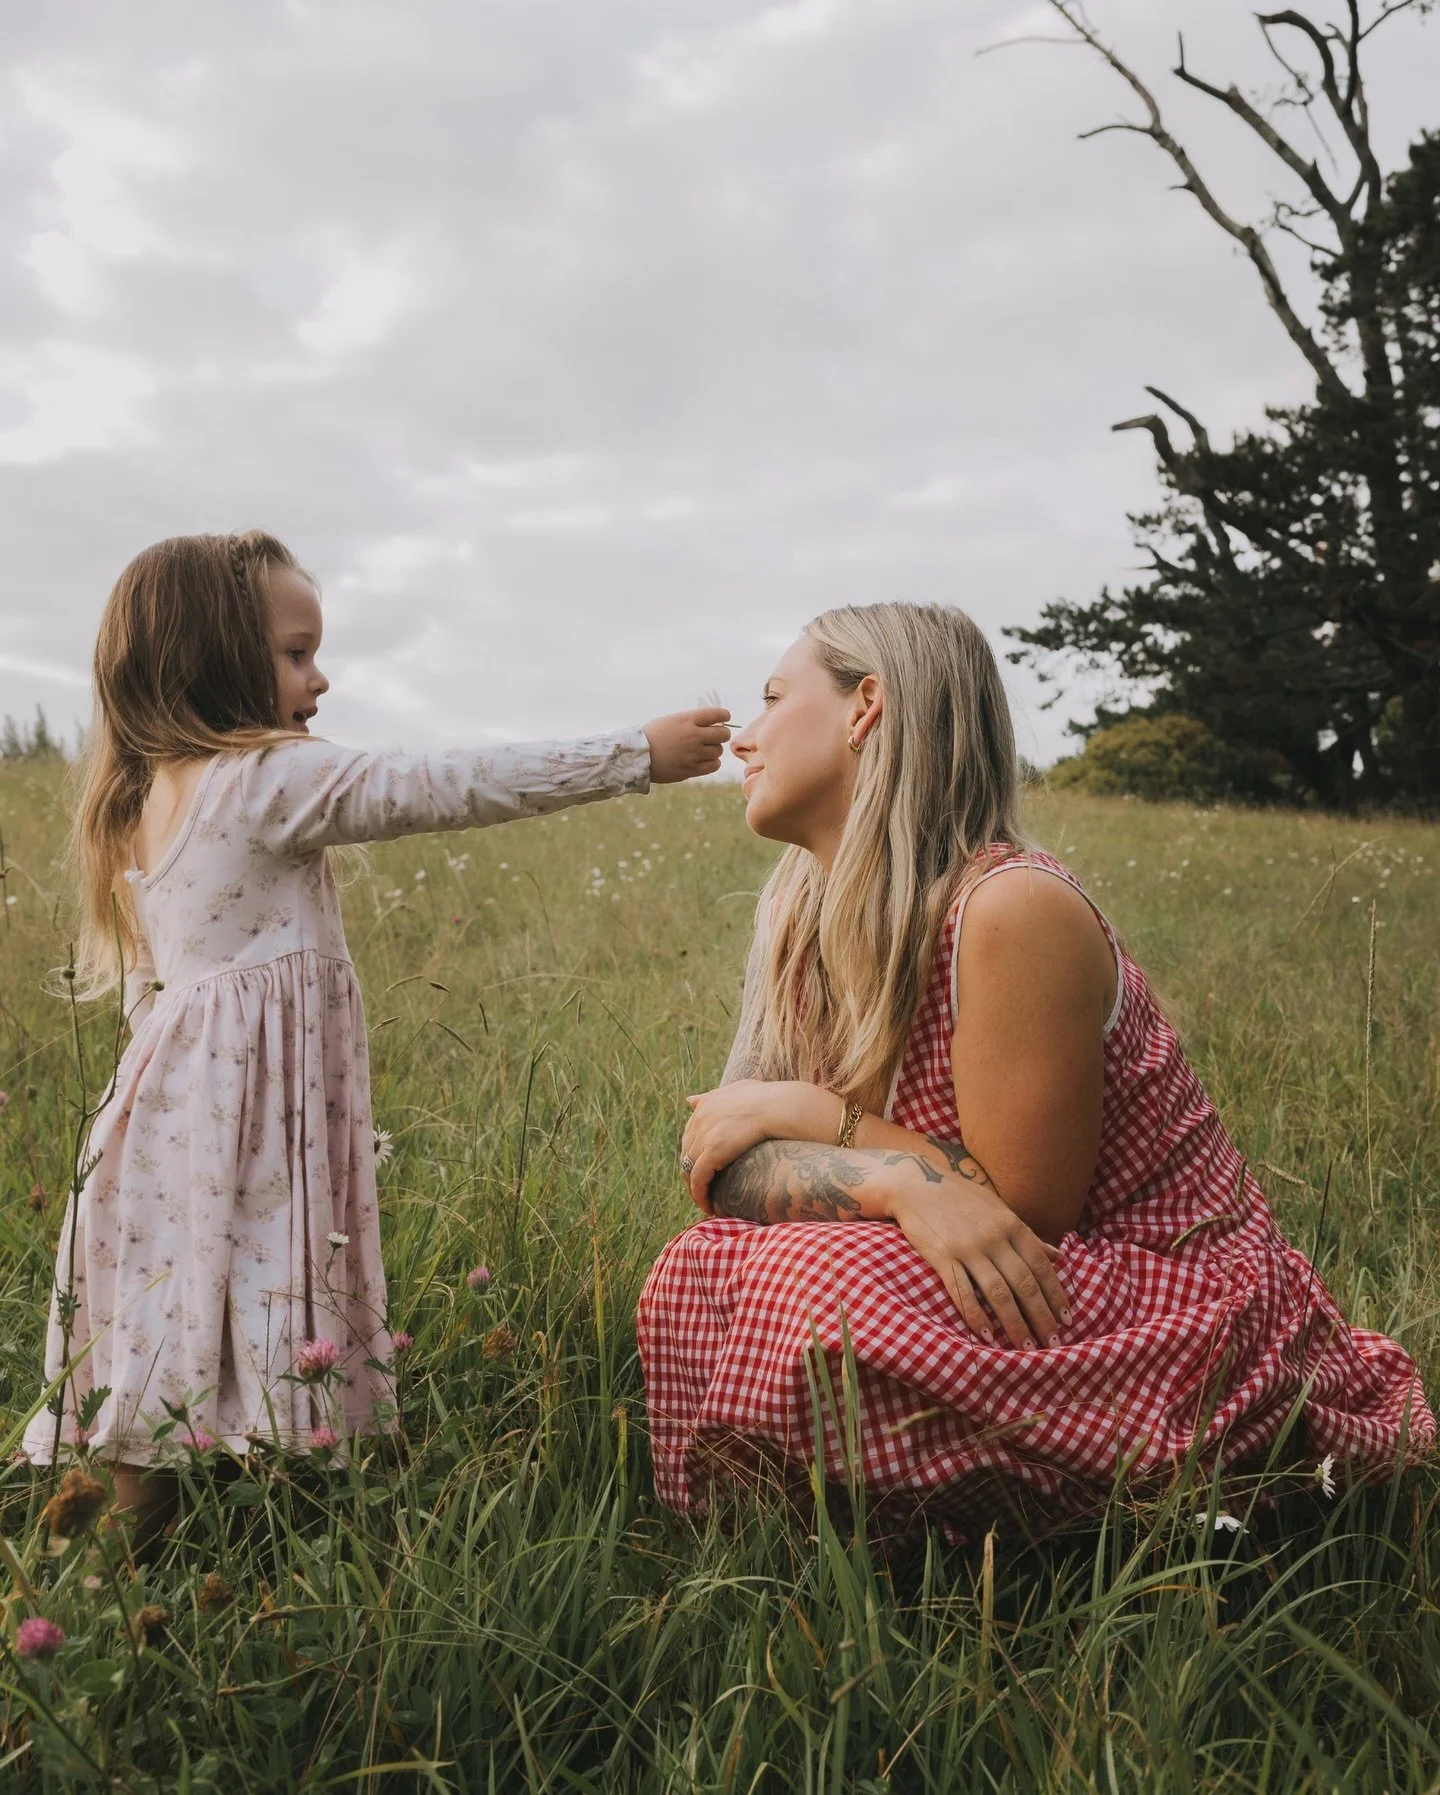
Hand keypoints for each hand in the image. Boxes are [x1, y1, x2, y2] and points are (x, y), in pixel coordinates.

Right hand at [644, 708, 730, 782]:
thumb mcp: (672, 720)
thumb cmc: (653, 735)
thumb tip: (714, 724)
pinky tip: (705, 760)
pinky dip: (713, 762)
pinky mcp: (691, 769)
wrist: (637, 756)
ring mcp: (694, 753)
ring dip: (714, 749)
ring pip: (718, 751)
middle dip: (721, 734)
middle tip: (715, 736)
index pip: (718, 714)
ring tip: (704, 749)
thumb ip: (692, 721)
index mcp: (688, 720)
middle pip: (723, 734)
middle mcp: (694, 735)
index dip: (724, 715)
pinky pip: (713, 765)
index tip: (724, 718)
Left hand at [681, 1080, 833, 1209]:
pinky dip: (700, 1195)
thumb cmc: (767, 1098)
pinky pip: (698, 1180)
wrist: (778, 1106)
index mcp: (704, 1106)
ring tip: (707, 1201)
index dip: (695, 1154)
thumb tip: (690, 1101)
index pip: (690, 1136)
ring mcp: (703, 1137)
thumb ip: (712, 1096)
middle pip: (686, 1153)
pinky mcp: (711, 1153)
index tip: (704, 1168)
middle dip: (692, 1172)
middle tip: (705, 1189)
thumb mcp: (734, 1090)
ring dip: (695, 1188)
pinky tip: (709, 1206)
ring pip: (689, 1169)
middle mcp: (699, 1120)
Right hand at [889, 1169, 1069, 1348]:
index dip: (1056, 1295)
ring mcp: (968, 1248)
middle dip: (1041, 1316)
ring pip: (998, 1292)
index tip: (1067, 1319)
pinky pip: (963, 1292)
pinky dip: (976, 1315)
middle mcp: (994, 1237)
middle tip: (1052, 1342)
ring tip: (1024, 1346)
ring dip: (1014, 1323)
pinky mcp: (943, 1257)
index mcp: (1012, 1225)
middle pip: (1024, 1284)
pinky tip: (986, 1334)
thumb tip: (1059, 1256)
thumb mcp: (1000, 1210)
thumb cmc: (962, 1198)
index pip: (1042, 1266)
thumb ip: (1028, 1235)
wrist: (917, 1184)